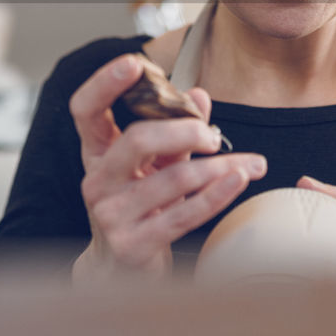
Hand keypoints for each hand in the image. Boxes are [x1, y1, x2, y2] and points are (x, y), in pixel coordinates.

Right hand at [69, 53, 267, 282]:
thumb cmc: (142, 207)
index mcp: (97, 154)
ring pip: (172, 179)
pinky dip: (217, 195)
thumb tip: (199, 94)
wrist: (123, 272)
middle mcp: (97, 181)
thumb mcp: (155, 165)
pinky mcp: (134, 245)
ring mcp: (111, 216)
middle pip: (136, 139)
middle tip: (213, 136)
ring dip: (218, 168)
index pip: (85, 110)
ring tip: (250, 163)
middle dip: (184, 129)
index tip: (134, 63)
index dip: (104, 83)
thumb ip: (175, 131)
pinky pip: (184, 214)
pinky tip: (239, 180)